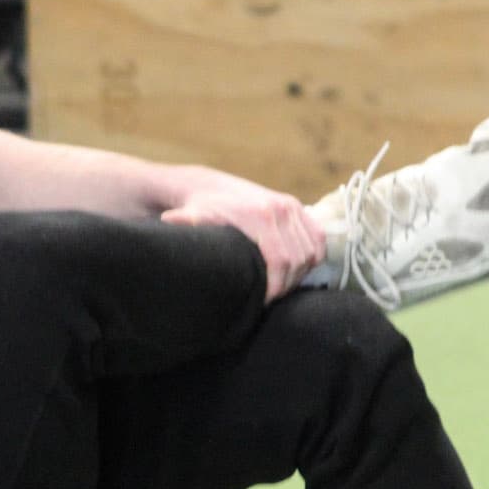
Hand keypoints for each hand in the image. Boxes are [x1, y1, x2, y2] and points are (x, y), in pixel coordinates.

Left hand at [162, 186, 325, 301]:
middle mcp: (280, 208)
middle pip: (298, 260)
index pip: (280, 261)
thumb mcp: (191, 219)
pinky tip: (297, 268)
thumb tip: (170, 220)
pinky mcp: (298, 207)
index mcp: (260, 215)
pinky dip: (313, 255)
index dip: (276, 286)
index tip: (264, 301)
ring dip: (301, 273)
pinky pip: (318, 238)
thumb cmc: (198, 210)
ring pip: (311, 251)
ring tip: (280, 285)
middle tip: (271, 298)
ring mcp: (292, 206)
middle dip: (287, 284)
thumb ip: (186, 223)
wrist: (207, 187)